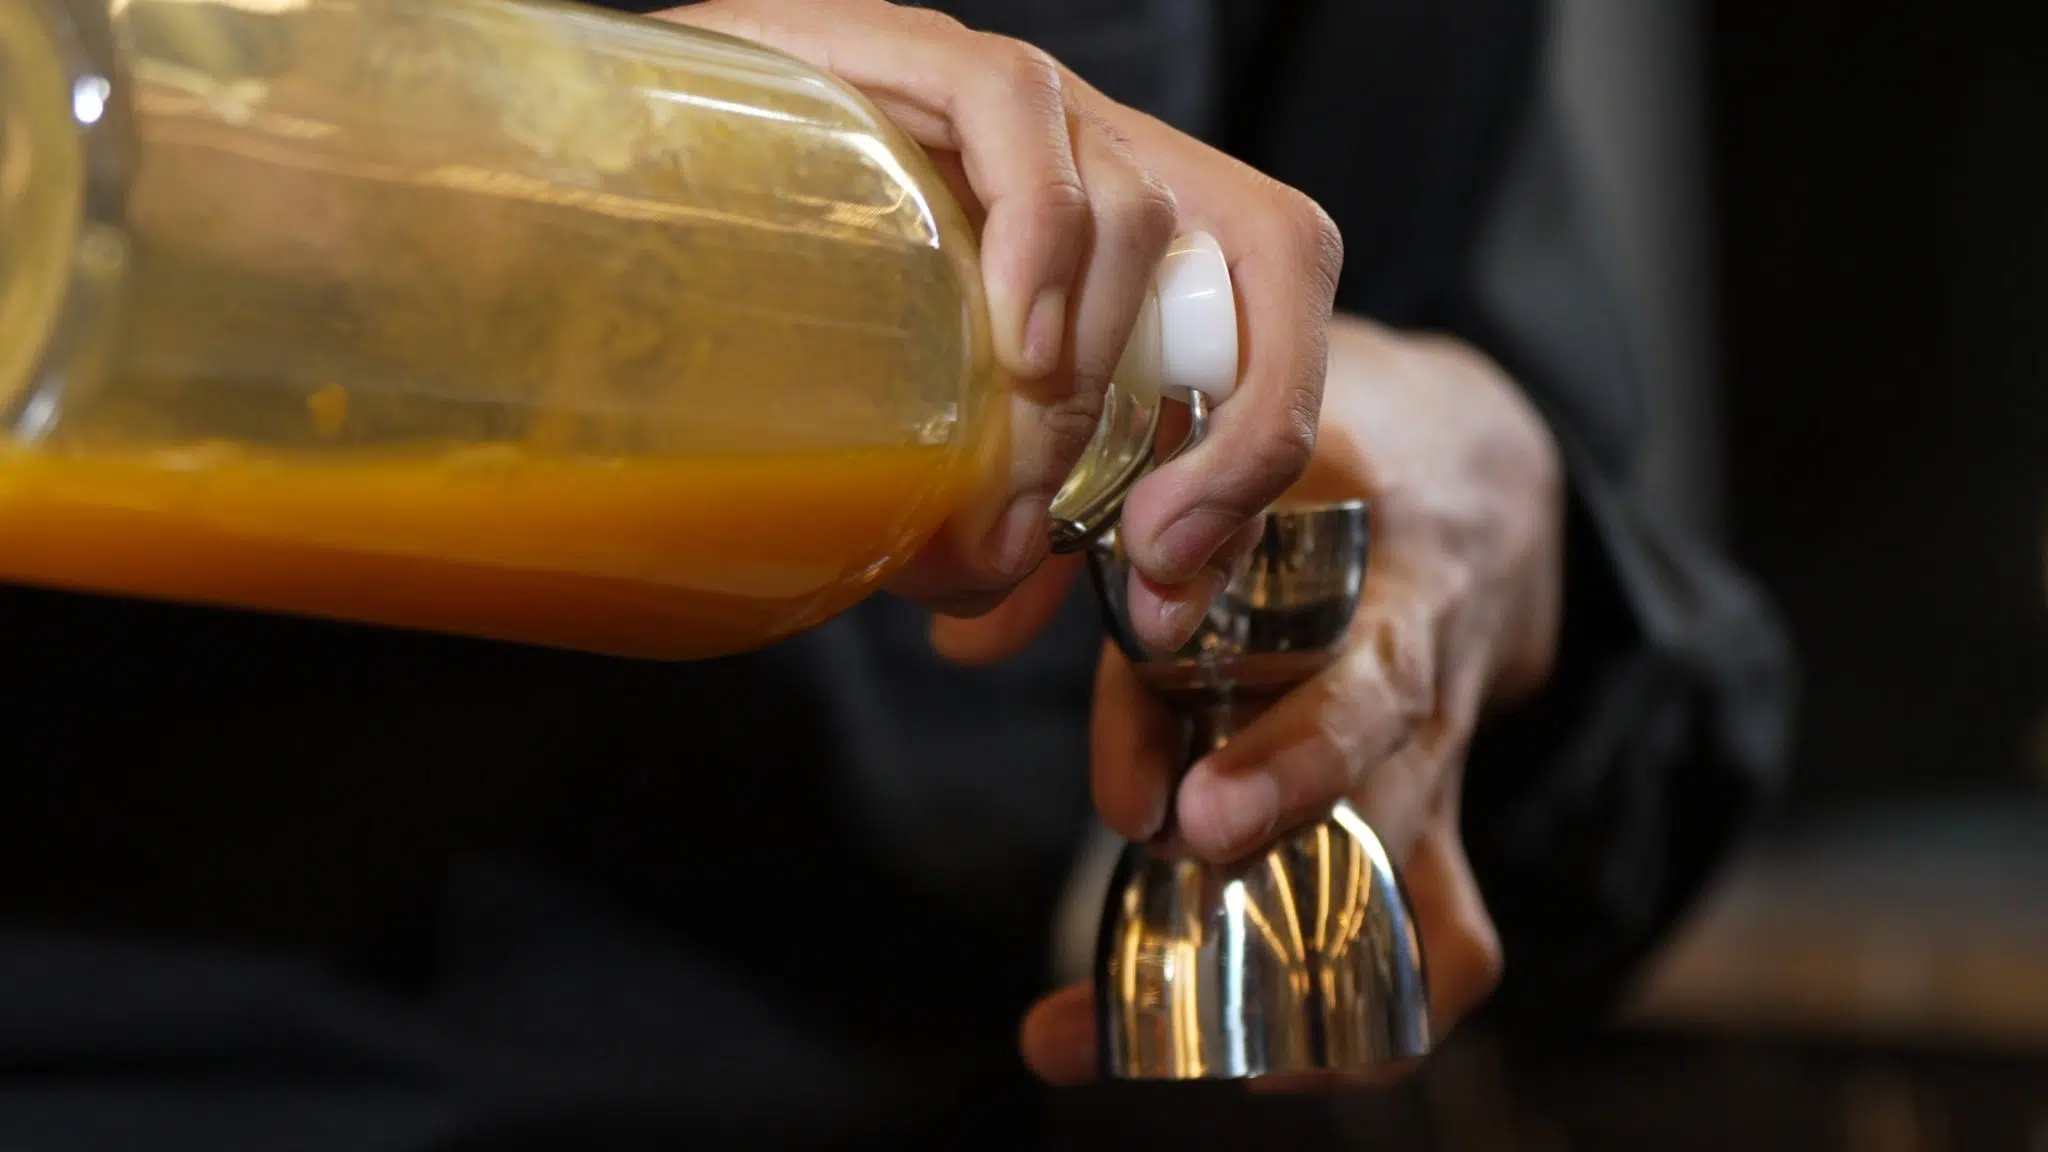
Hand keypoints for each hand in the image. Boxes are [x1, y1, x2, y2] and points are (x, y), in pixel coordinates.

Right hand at [656, 1, 1337, 653]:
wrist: (619, 197)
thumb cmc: (783, 322)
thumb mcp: (916, 439)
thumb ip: (975, 515)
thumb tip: (996, 607)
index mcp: (1127, 235)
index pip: (1278, 288)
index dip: (1264, 432)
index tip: (1169, 568)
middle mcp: (1096, 152)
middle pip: (1245, 250)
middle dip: (1183, 431)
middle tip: (1071, 539)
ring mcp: (1014, 103)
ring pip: (1137, 205)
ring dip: (1091, 369)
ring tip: (1004, 465)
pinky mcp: (910, 54)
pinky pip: (1018, 110)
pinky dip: (1035, 232)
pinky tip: (1005, 333)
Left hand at [1019, 315, 1566, 1085]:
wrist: (1478, 479)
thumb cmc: (1315, 459)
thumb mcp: (1209, 445)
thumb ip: (1081, 535)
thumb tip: (959, 645)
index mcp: (1349, 509)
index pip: (1282, 549)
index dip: (1212, 594)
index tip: (1143, 651)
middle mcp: (1405, 632)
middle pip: (1369, 707)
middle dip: (1283, 772)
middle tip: (1187, 826)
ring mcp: (1435, 736)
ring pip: (1403, 843)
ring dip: (1291, 934)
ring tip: (1160, 1026)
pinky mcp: (1444, 815)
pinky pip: (1451, 931)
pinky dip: (1377, 1016)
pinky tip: (1271, 1066)